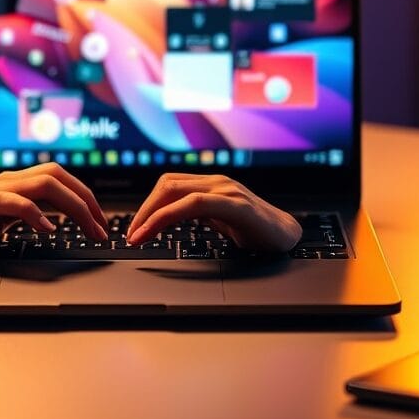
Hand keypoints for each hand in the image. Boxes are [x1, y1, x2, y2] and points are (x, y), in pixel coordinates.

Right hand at [0, 163, 108, 252]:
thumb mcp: (19, 216)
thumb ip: (41, 209)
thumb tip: (78, 217)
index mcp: (20, 179)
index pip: (60, 175)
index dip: (85, 195)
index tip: (101, 221)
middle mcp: (11, 179)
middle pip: (56, 175)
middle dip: (84, 200)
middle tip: (100, 227)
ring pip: (43, 184)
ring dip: (72, 207)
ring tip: (86, 229)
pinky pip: (13, 202)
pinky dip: (34, 214)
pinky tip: (47, 229)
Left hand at [126, 174, 301, 251]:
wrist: (287, 236)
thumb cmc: (254, 229)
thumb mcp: (219, 220)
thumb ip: (197, 213)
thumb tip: (168, 217)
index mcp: (210, 184)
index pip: (169, 185)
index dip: (147, 204)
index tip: (134, 228)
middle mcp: (216, 182)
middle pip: (167, 185)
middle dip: (143, 210)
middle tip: (131, 234)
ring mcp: (226, 190)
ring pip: (176, 192)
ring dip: (150, 215)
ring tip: (138, 236)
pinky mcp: (236, 205)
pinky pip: (195, 204)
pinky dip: (168, 216)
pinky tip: (156, 231)